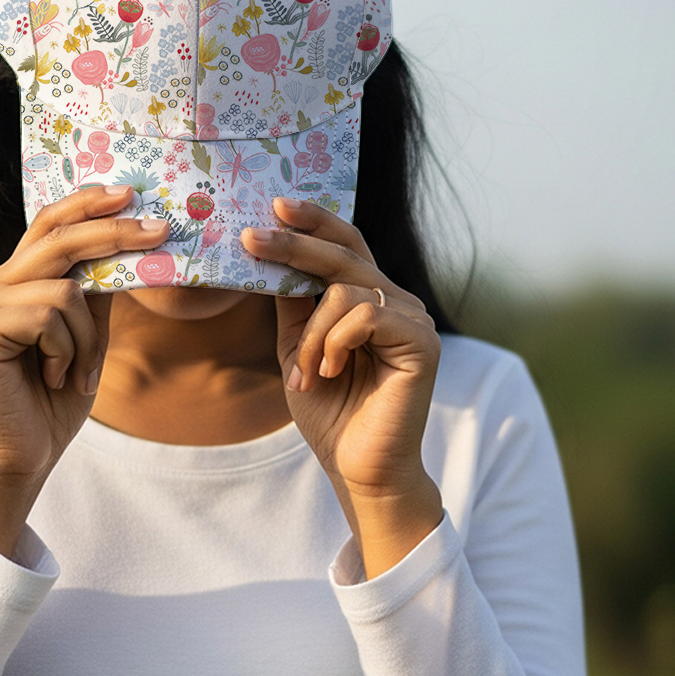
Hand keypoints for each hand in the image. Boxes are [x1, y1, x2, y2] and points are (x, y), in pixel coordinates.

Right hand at [0, 185, 168, 557]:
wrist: (21, 459)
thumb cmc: (54, 403)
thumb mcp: (87, 338)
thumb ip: (96, 294)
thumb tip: (133, 244)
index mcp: (11, 282)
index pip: (48, 226)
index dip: (87, 205)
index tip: (130, 193)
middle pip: (58, 240)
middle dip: (115, 233)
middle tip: (161, 231)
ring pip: (64, 288)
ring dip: (88, 337)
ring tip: (79, 374)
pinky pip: (50, 316)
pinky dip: (69, 351)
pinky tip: (58, 379)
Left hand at [241, 198, 443, 577]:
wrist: (359, 470)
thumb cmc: (331, 414)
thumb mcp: (297, 348)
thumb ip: (292, 304)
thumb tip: (268, 252)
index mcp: (372, 300)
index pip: (346, 245)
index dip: (313, 222)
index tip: (274, 205)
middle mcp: (398, 302)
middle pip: (344, 254)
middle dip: (293, 245)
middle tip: (251, 239)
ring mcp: (415, 320)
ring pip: (346, 290)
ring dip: (311, 333)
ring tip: (306, 374)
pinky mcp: (423, 343)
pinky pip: (365, 316)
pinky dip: (334, 342)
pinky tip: (329, 373)